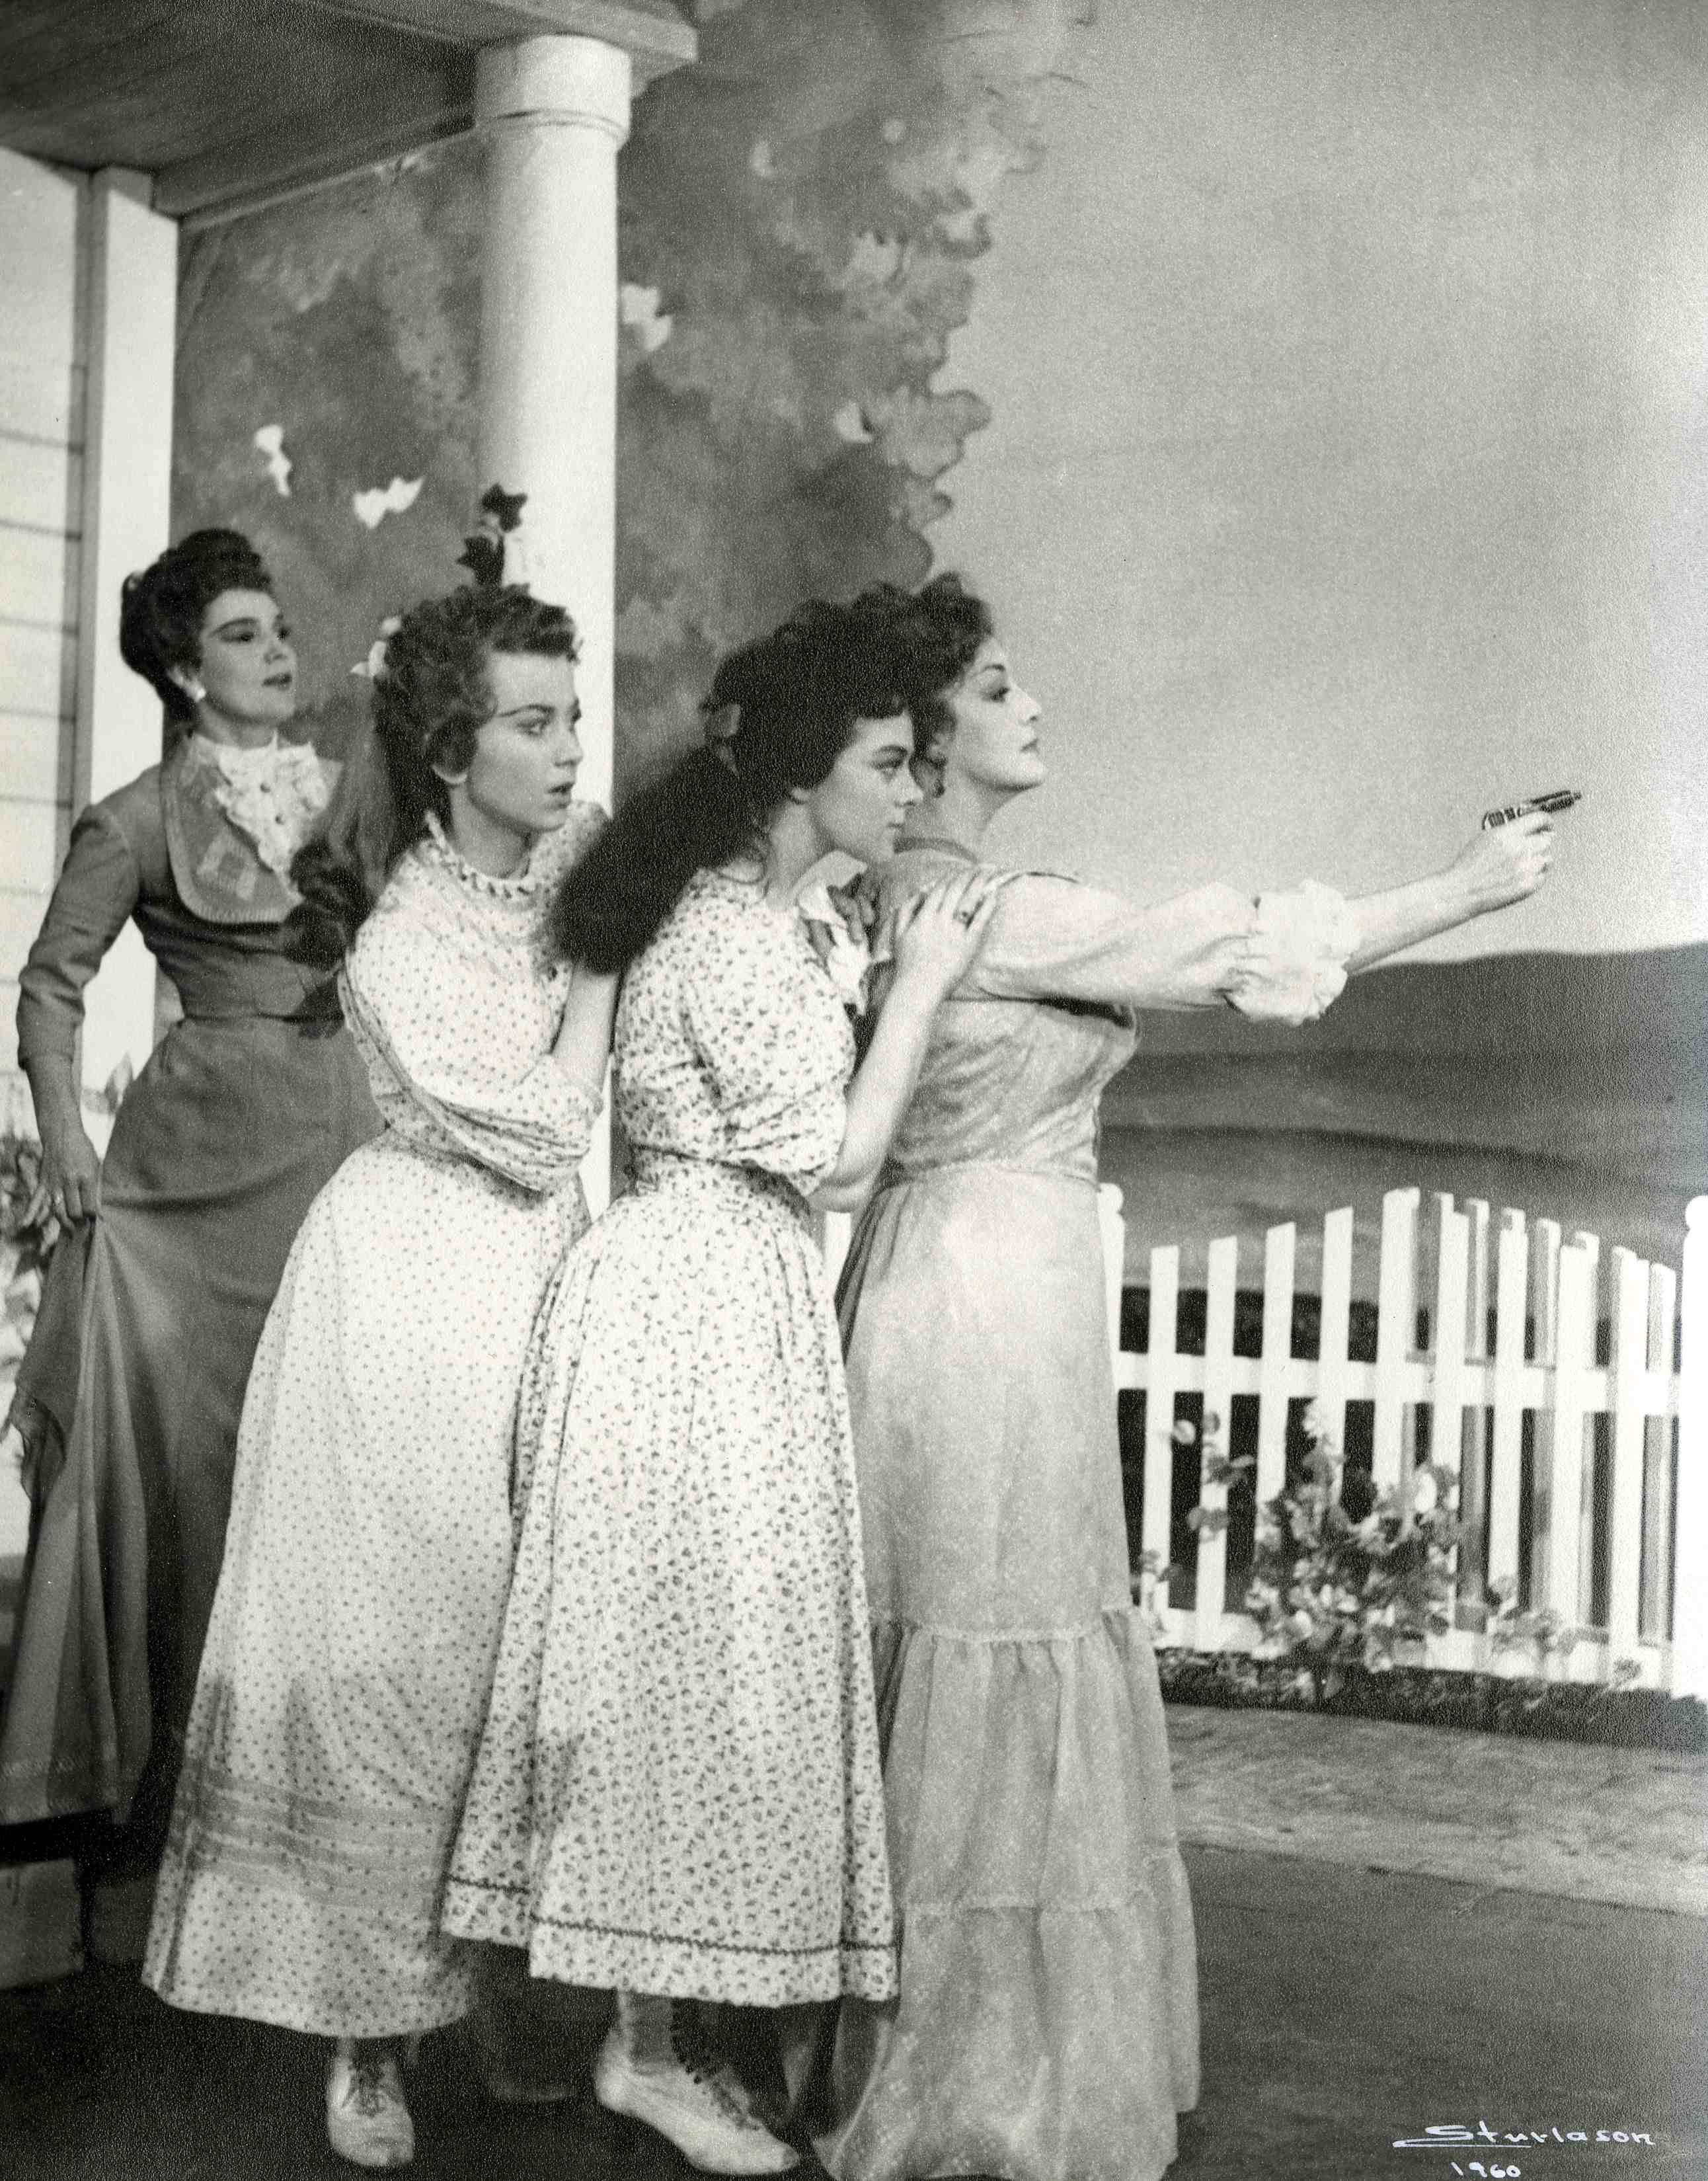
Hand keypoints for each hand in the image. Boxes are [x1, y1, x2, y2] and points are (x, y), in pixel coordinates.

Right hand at [26, 1121, 101, 1225]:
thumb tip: (98, 1212)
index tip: (95, 1218)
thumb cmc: (82, 1150)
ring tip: (71, 1231)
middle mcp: (69, 1182)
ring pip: (56, 1210)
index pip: (90, 1206)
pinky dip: (31, 1213)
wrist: (62, 1134)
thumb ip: (95, 1189)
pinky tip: (26, 1224)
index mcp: (86, 1177)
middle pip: (73, 1211)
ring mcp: (54, 1183)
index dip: (93, 1215)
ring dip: (63, 1222)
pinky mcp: (43, 1182)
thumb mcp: (95, 1166)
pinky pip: (36, 1200)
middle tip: (84, 1224)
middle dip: (79, 1221)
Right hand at [888, 867, 1009, 1002]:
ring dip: (980, 883)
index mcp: (923, 917)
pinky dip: (987, 906)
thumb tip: (920, 892)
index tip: (963, 871)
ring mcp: (954, 933)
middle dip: (970, 874)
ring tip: (990, 873)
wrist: (918, 989)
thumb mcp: (898, 934)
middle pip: (957, 890)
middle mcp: (939, 921)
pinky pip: (980, 921)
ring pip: (969, 900)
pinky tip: (993, 895)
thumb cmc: (908, 964)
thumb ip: (906, 910)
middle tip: (982, 866)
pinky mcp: (968, 945)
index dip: (954, 877)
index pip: (940, 888)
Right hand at [1449, 810, 1553, 916]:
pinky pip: (1543, 876)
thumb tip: (1528, 828)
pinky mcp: (1529, 885)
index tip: (1547, 825)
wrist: (1462, 891)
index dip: (1546, 821)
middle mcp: (1519, 849)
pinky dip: (1535, 876)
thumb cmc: (1470, 867)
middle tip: (1530, 849)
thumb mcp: (1485, 839)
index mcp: (1507, 834)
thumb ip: (1508, 832)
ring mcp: (1526, 868)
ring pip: (1546, 859)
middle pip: (1546, 840)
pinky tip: (1520, 877)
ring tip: (1520, 866)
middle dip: (1538, 843)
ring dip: (1537, 861)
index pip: (1539, 819)